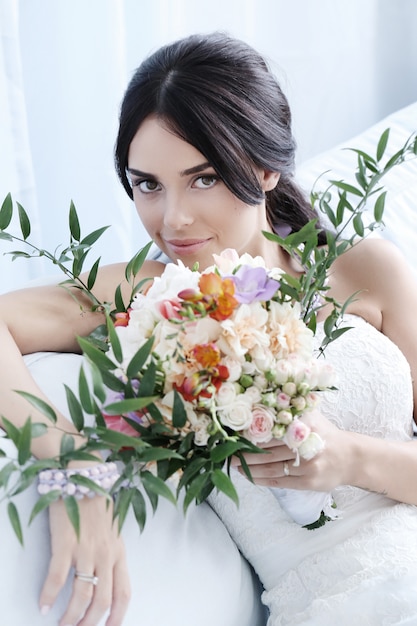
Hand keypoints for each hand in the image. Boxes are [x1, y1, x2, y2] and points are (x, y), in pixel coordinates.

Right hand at [39, 495, 129, 625]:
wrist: (81, 477)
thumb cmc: (96, 503)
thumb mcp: (112, 529)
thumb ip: (111, 553)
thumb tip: (106, 578)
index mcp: (119, 552)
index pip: (124, 593)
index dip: (118, 617)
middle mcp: (105, 554)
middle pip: (102, 601)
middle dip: (90, 623)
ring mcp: (86, 549)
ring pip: (81, 595)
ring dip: (70, 616)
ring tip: (61, 624)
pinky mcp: (65, 543)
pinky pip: (57, 577)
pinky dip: (49, 595)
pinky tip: (43, 604)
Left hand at [234, 411, 354, 491]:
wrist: (351, 458)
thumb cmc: (324, 434)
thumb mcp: (311, 415)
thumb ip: (290, 407)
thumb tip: (261, 396)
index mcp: (305, 424)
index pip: (272, 429)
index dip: (251, 433)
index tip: (234, 435)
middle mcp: (307, 445)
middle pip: (268, 450)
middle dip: (245, 453)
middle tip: (227, 452)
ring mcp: (308, 466)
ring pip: (271, 467)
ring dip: (249, 468)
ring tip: (233, 465)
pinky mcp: (308, 483)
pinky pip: (280, 482)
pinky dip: (262, 480)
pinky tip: (249, 476)